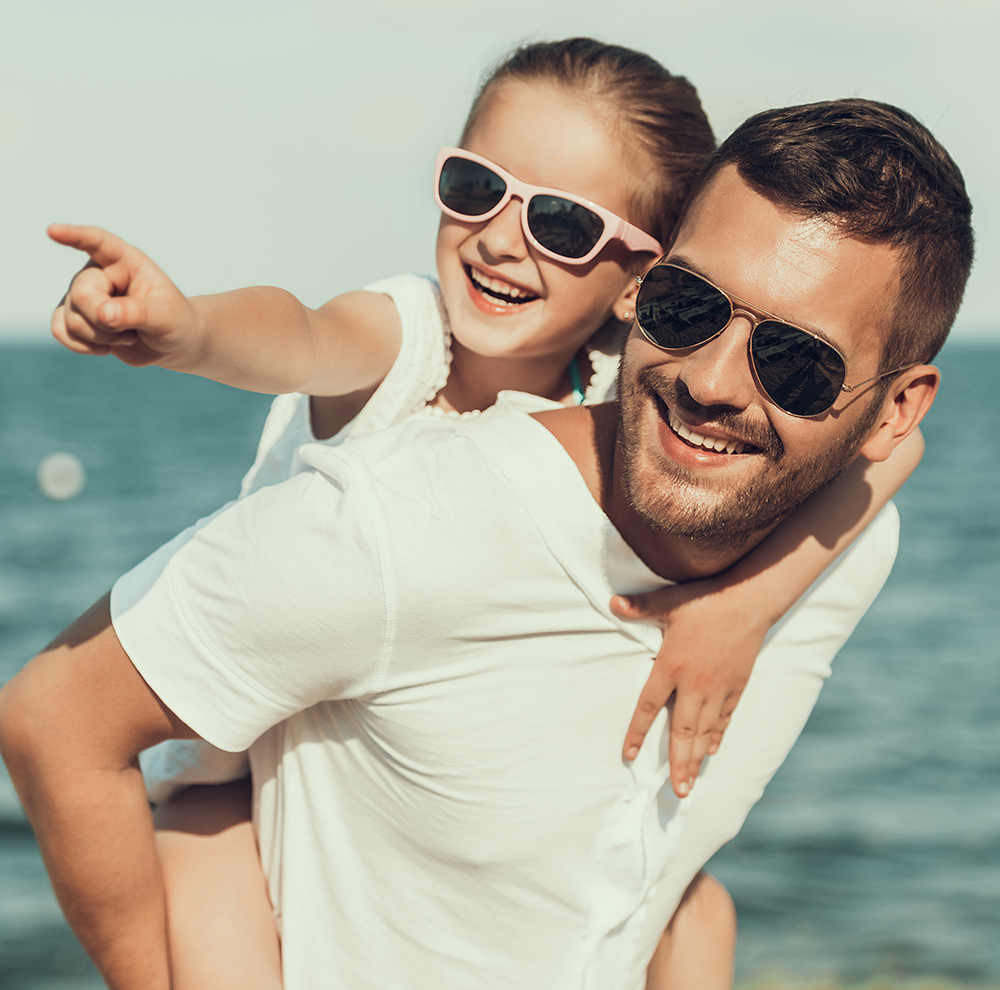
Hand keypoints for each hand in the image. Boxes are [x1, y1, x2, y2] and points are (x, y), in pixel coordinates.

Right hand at [48, 224, 198, 366]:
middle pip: (81, 294)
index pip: (97, 242)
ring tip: (128, 336)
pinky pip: (58, 329)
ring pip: (71, 317)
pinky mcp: (77, 316)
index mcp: (126, 261)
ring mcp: (85, 294)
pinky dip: (79, 345)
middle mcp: (100, 273)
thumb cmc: (174, 321)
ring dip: (101, 338)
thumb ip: (137, 312)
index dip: (74, 236)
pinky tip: (104, 349)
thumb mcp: (165, 316)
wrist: (172, 343)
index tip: (53, 231)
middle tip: (133, 330)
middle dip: (105, 321)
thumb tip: (103, 314)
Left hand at [612, 579, 767, 798]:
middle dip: (677, 762)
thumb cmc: (705, 601)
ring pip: (704, 730)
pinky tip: (710, 751)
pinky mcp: (737, 686)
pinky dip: (716, 736)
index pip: (648, 706)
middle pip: (681, 730)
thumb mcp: (669, 602)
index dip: (637, 732)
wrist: (749, 600)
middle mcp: (695, 683)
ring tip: (690, 784)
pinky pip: (724, 718)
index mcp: (672, 665)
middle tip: (676, 791)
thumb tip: (612, 601)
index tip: (629, 755)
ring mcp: (718, 688)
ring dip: (695, 758)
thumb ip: (640, 607)